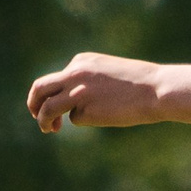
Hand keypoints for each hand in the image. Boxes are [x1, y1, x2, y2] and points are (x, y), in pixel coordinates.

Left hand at [26, 52, 163, 132]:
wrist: (156, 89)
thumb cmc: (139, 83)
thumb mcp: (108, 73)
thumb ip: (88, 80)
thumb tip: (73, 102)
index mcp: (81, 61)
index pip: (58, 78)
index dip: (53, 93)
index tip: (56, 105)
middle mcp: (74, 73)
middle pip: (40, 88)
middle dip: (34, 103)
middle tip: (35, 114)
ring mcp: (77, 92)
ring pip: (47, 108)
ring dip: (42, 120)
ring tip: (48, 130)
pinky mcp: (85, 109)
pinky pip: (75, 120)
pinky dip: (84, 121)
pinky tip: (103, 118)